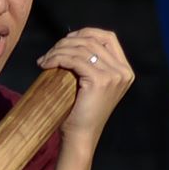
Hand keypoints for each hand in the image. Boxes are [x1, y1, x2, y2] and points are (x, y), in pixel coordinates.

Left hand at [32, 28, 134, 142]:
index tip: (65, 41)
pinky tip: (46, 65)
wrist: (81, 136)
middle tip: (49, 53)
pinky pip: (75, 60)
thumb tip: (69, 41)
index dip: (85, 33)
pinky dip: (57, 58)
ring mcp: (114, 75)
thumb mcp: (91, 83)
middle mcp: (123, 71)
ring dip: (58, 50)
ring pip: (82, 49)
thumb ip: (90, 62)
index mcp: (124, 70)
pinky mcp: (100, 81)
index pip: (108, 37)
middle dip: (66, 42)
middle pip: (92, 40)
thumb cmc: (81, 111)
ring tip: (44, 60)